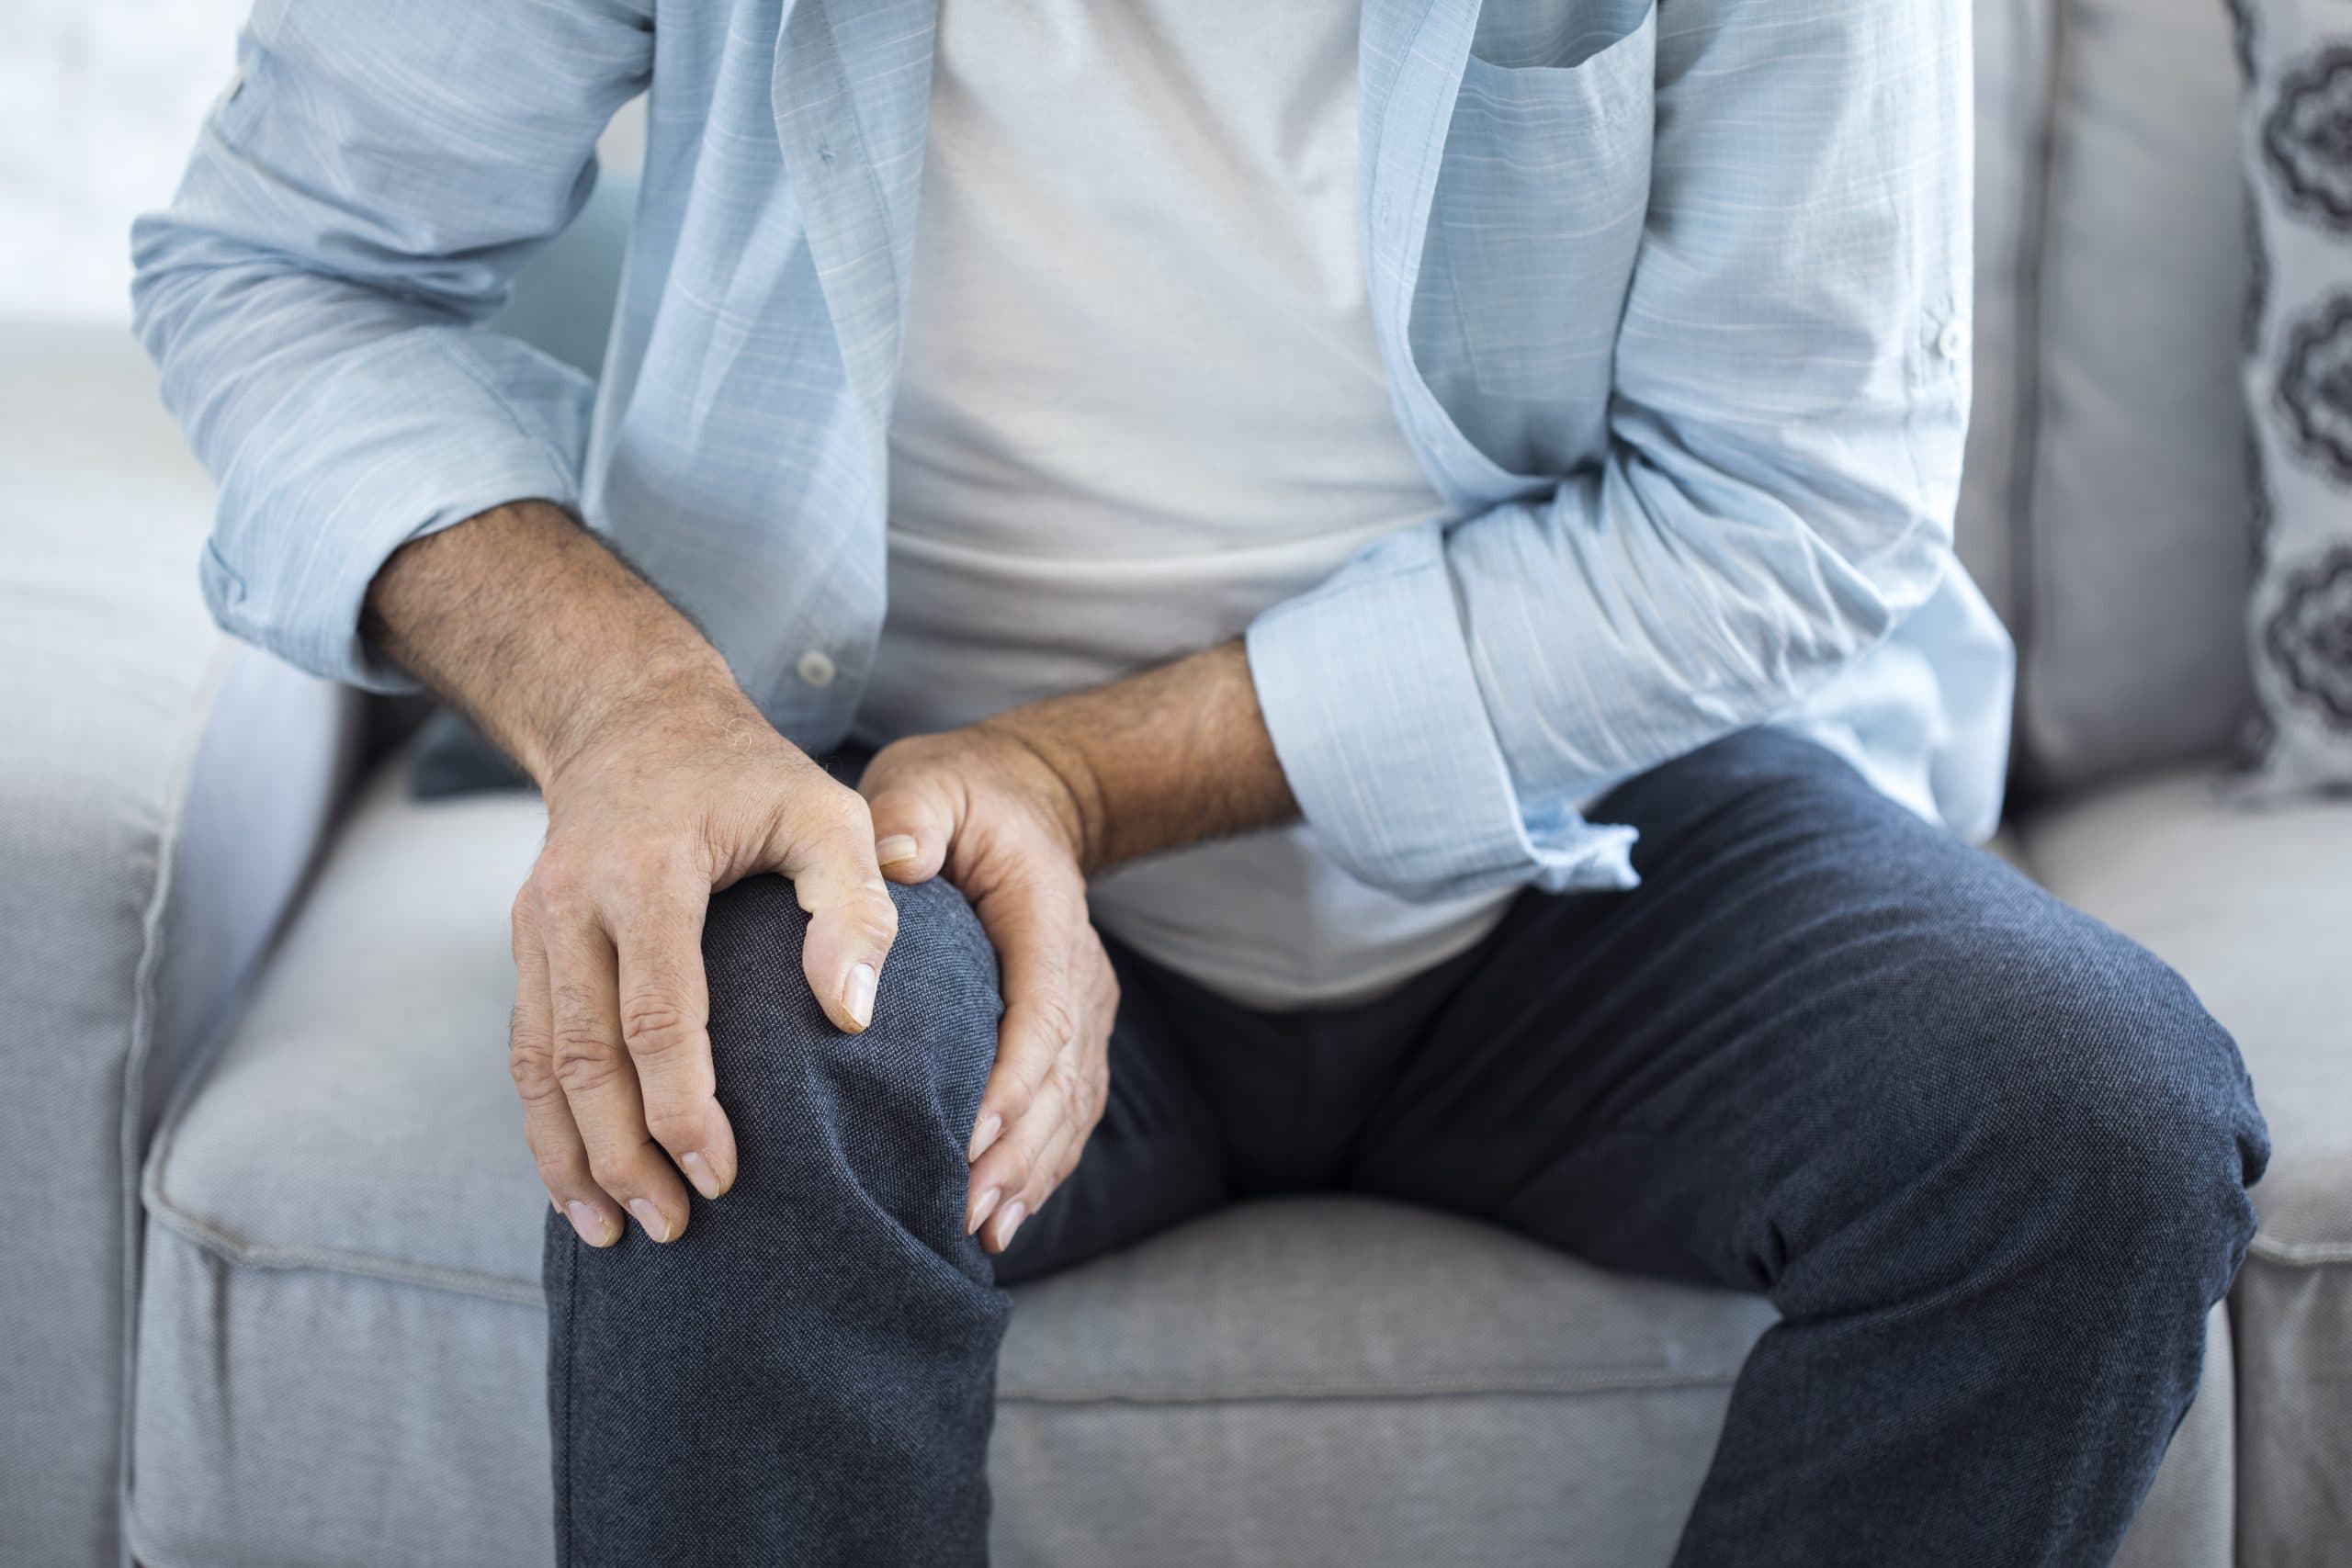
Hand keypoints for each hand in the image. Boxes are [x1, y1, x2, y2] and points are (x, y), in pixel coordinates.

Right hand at [510, 665, 899, 1246]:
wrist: (636, 718)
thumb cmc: (752, 776)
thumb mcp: (828, 812)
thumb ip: (854, 904)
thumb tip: (851, 1014)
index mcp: (647, 871)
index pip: (655, 1013)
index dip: (683, 1106)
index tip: (722, 1175)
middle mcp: (571, 901)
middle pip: (582, 1057)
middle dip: (621, 1156)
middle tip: (673, 1229)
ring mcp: (534, 925)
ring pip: (535, 1064)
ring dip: (569, 1156)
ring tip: (613, 1231)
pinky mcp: (525, 945)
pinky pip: (524, 1048)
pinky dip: (544, 1122)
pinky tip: (576, 1180)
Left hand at [857, 725, 1117, 1253]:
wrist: (1026, 801)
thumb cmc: (962, 797)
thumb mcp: (929, 781)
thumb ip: (913, 814)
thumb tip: (897, 860)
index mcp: (1047, 919)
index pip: (1041, 1011)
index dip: (1012, 1080)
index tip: (970, 1136)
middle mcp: (1079, 973)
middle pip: (1062, 1077)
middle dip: (1019, 1151)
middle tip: (965, 1210)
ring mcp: (1083, 1009)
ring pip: (1071, 1106)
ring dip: (1031, 1171)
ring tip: (980, 1229)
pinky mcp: (1070, 1035)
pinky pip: (1067, 1112)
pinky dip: (1040, 1166)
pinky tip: (1001, 1216)